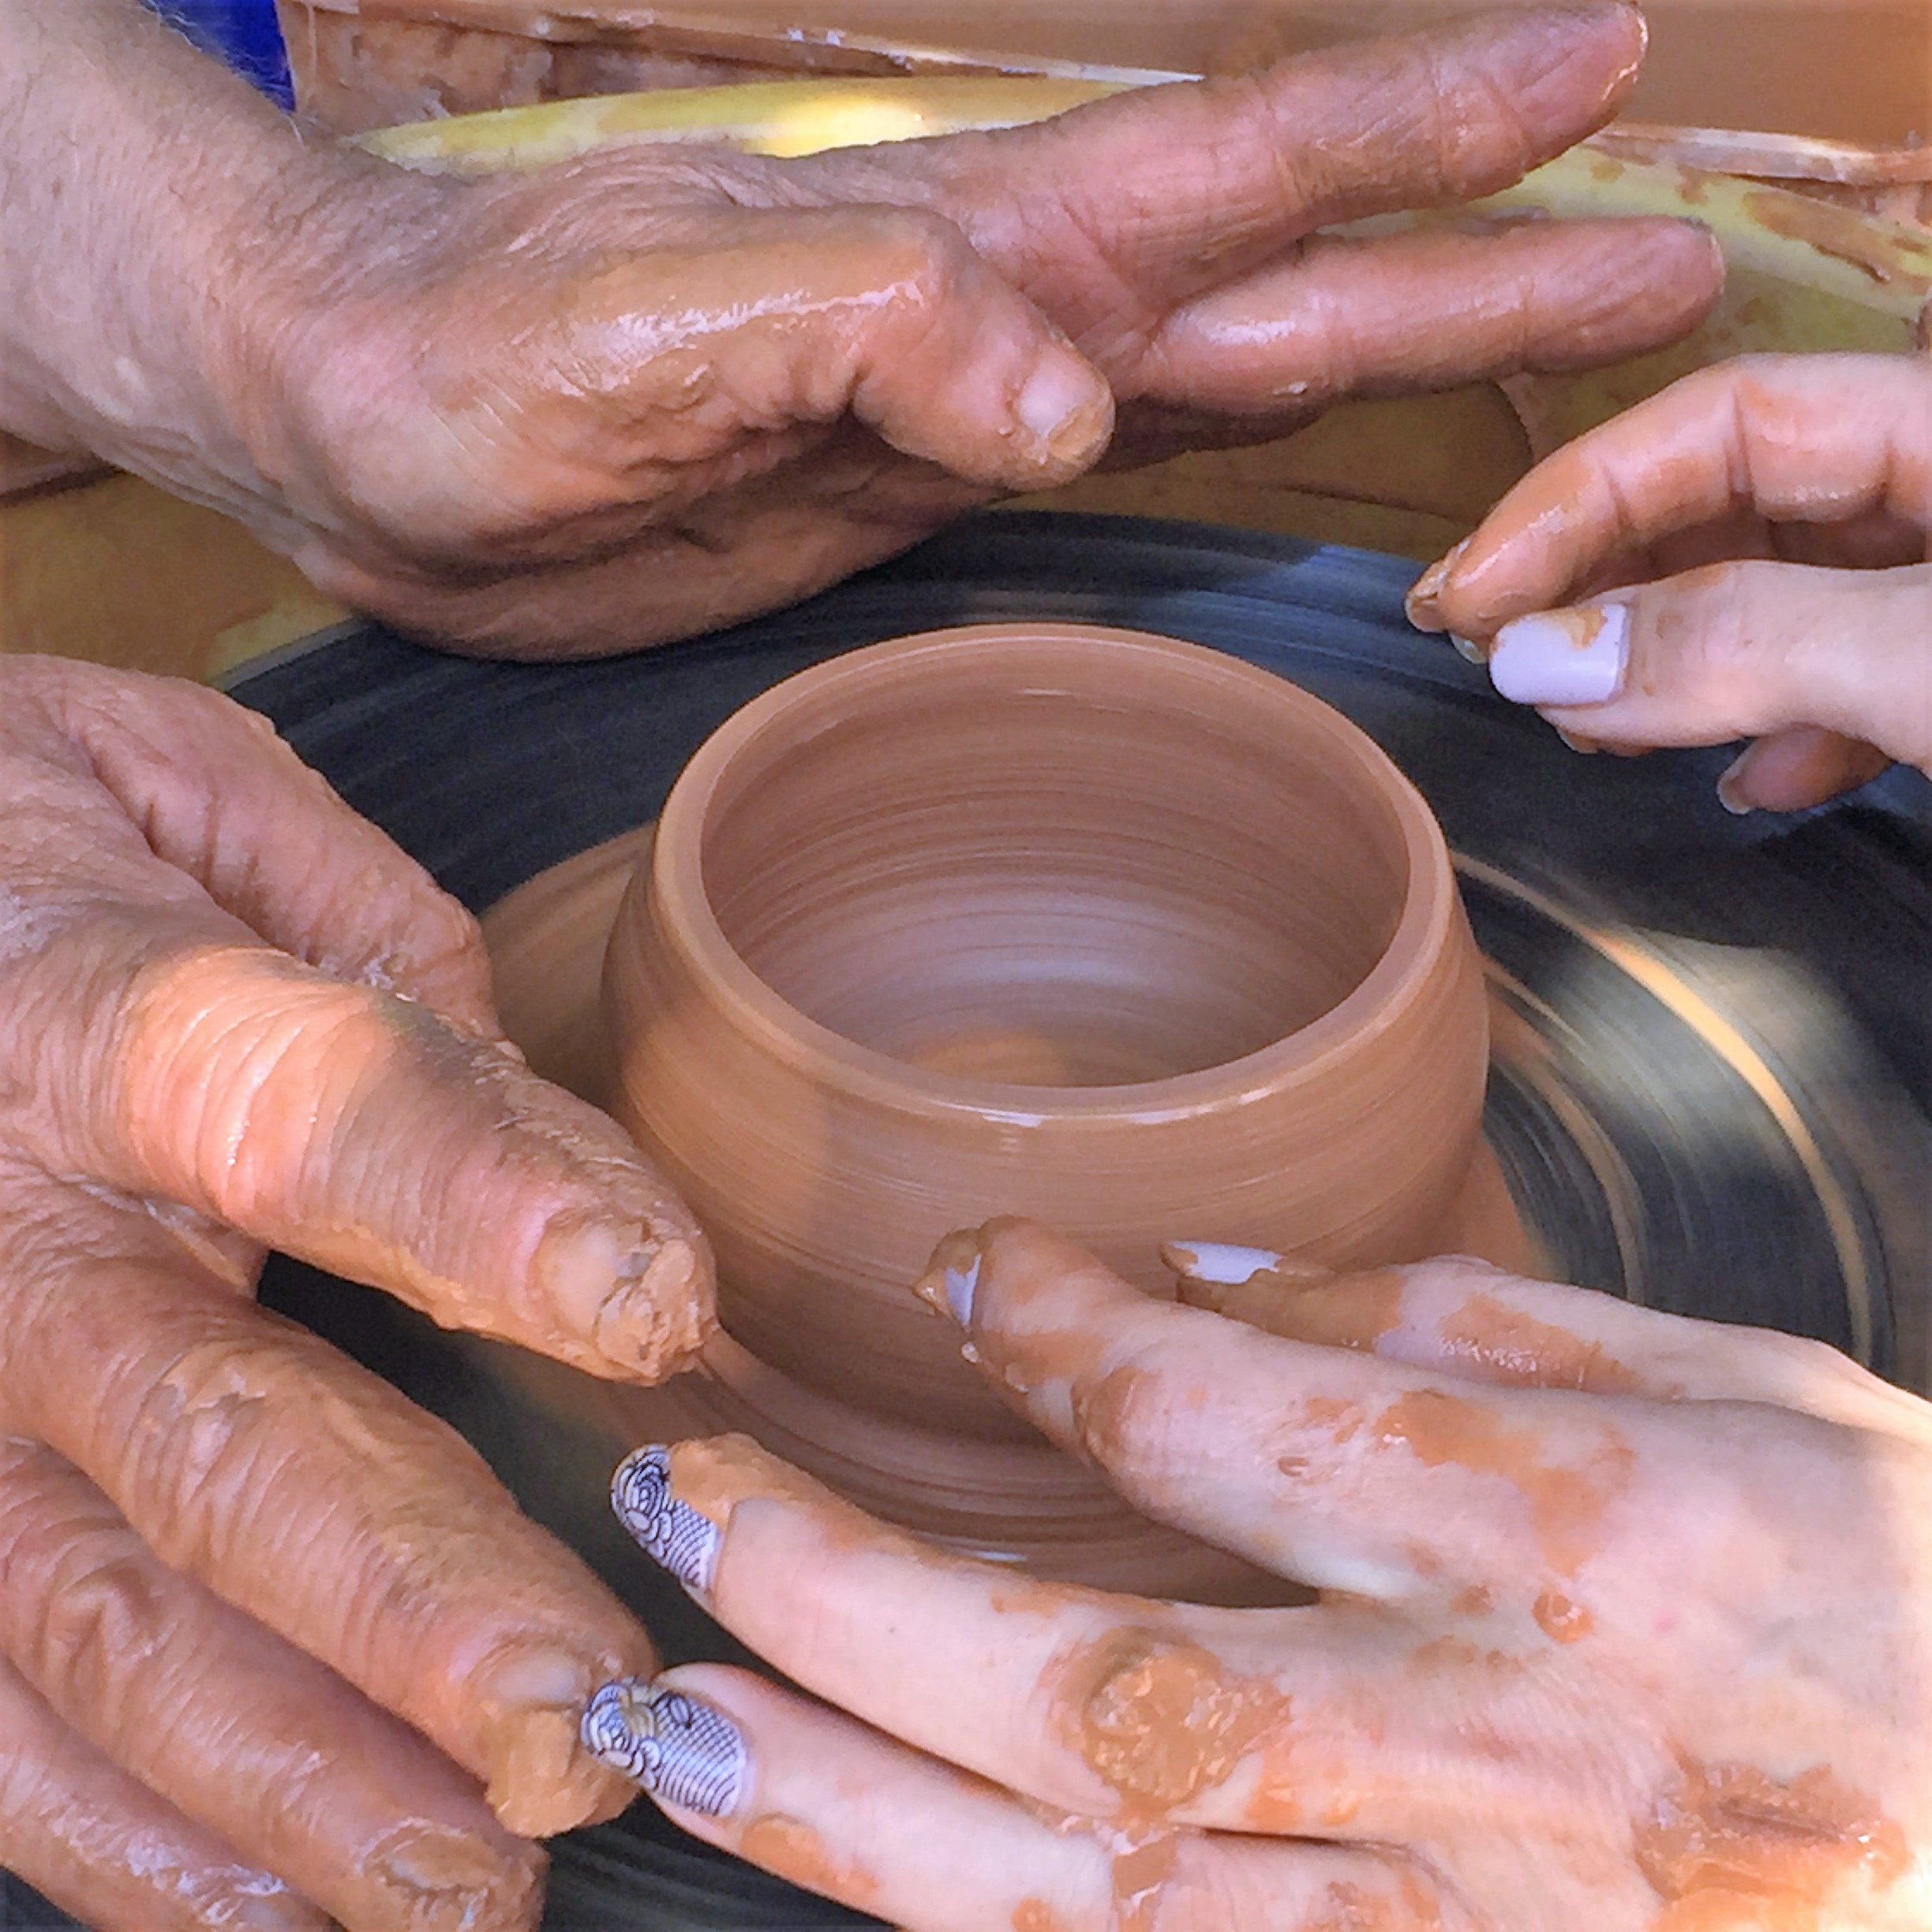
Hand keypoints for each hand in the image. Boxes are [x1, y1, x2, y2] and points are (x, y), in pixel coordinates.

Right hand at [0, 658, 713, 1927]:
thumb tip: (589, 1205)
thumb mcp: (203, 813)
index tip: (649, 1311)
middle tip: (584, 1723)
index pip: (292, 1101)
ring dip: (285, 1777)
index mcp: (81, 1005)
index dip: (474, 1203)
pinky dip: (121, 1831)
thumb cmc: (27, 825)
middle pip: (197, 1439)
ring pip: (74, 1626)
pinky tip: (271, 1895)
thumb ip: (393, 987)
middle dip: (403, 1606)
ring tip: (474, 1876)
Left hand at [4, 2, 1721, 656]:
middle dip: (1479, 257)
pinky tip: (1299, 464)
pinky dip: (1226, 467)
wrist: (358, 426)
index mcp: (962, 246)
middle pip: (1288, 275)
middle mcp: (995, 317)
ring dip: (1391, 352)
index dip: (1418, 130)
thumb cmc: (464, 354)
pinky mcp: (908, 494)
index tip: (1592, 80)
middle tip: (1660, 253)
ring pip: (1227, 374)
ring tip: (1543, 346)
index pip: (1239, 168)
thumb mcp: (652, 330)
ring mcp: (963, 407)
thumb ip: (865, 334)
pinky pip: (1114, 475)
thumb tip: (1066, 400)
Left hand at [584, 1219, 1931, 1930]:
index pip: (1234, 1421)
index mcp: (1586, 1540)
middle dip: (847, 1595)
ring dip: (845, 1808)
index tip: (972, 1280)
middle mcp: (1503, 1761)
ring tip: (665, 1714)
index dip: (1061, 1334)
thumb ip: (1459, 1320)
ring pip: (1089, 1900)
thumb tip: (1196, 1275)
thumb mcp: (1742, 1380)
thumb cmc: (1907, 1588)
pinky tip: (850, 1861)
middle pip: (1100, 1694)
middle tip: (682, 1488)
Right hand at [1407, 352, 1931, 810]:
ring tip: (1588, 727)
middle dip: (1602, 581)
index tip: (1470, 598)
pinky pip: (1851, 688)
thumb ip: (1746, 640)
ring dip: (1669, 666)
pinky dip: (1776, 731)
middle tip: (1489, 654)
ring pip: (1783, 603)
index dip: (1579, 496)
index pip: (1725, 416)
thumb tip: (1539, 658)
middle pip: (1738, 505)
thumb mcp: (1924, 659)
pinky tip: (1746, 783)